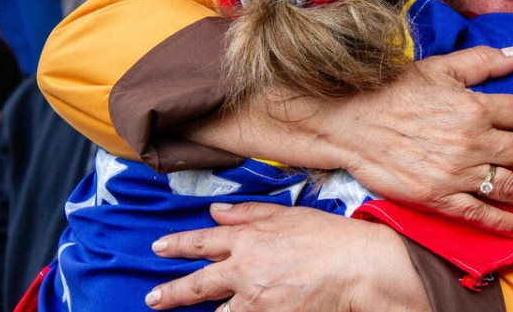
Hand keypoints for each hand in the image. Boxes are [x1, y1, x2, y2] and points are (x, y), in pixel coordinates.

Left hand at [146, 203, 428, 311]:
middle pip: (197, 285)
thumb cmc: (331, 239)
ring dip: (214, 311)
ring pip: (222, 311)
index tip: (160, 247)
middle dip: (171, 293)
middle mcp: (245, 271)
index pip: (202, 242)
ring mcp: (255, 300)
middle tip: (153, 298)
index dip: (178, 244)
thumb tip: (216, 211)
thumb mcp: (289, 215)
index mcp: (248, 240)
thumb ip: (248, 214)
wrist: (359, 269)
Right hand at [325, 46, 512, 235]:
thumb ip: (484, 62)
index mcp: (474, 106)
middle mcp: (472, 141)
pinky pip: (478, 213)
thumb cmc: (393, 90)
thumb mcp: (440, 68)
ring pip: (511, 187)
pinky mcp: (438, 197)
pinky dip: (502, 223)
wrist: (350, 121)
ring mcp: (456, 173)